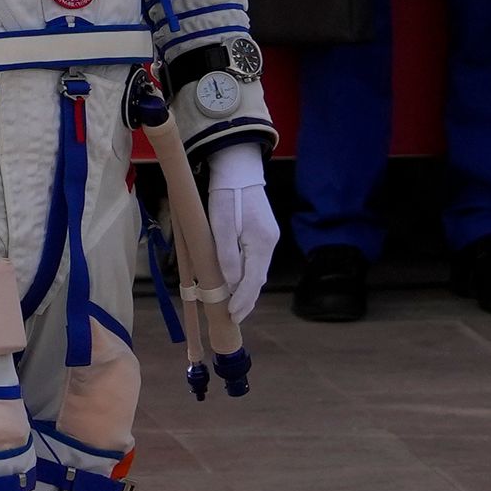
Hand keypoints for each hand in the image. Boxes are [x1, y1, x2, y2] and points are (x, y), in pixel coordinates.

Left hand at [203, 137, 274, 319]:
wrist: (239, 171)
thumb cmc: (227, 195)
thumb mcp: (220, 225)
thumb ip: (226, 255)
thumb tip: (231, 282)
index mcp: (261, 242)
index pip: (253, 280)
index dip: (243, 300)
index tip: (232, 314)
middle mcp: (270, 243)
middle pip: (259, 279)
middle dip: (247, 300)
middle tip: (234, 318)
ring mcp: (269, 239)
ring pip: (259, 271)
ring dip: (248, 290)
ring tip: (236, 308)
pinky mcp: (264, 235)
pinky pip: (257, 262)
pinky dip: (249, 277)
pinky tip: (240, 285)